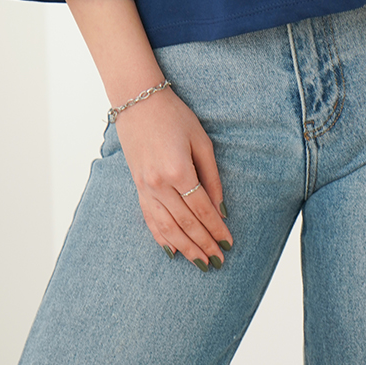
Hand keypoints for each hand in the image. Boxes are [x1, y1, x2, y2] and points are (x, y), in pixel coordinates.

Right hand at [116, 87, 232, 271]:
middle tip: (218, 261)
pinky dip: (161, 237)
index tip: (228, 243)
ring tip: (200, 262)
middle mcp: (159, 184)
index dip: (216, 229)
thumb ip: (211, 176)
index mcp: (179, 171)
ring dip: (185, 248)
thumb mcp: (201, 141)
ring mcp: (145, 187)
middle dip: (203, 244)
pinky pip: (149, 219)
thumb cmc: (174, 116)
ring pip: (167, 227)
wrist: (139, 102)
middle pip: (186, 223)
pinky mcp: (137, 186)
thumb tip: (220, 207)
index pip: (202, 209)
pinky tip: (172, 250)